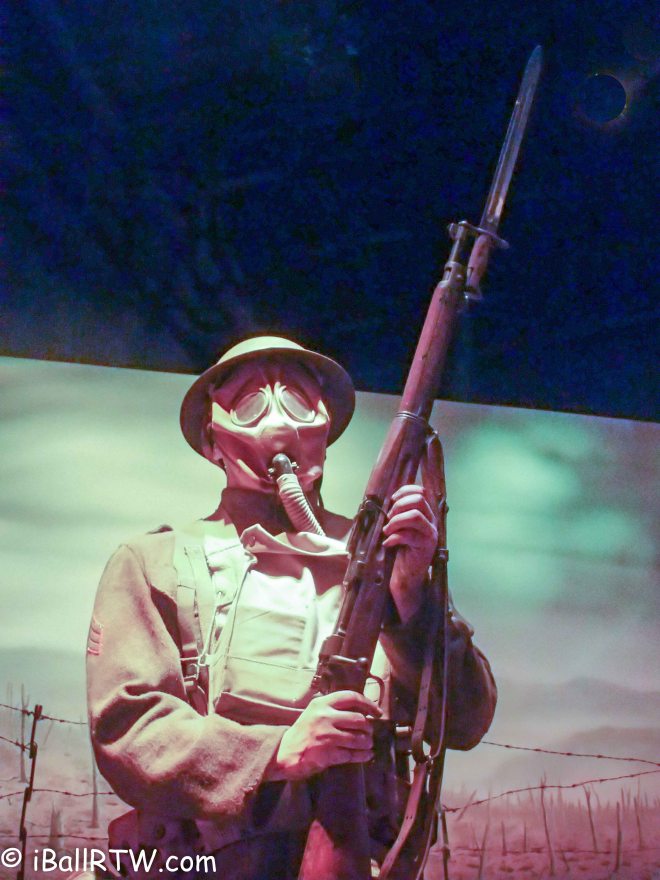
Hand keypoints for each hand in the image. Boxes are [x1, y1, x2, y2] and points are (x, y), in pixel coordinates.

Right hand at [265, 691, 380, 780]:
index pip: (351, 697)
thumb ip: (333, 709)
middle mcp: (325, 717)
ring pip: (358, 738)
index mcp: (322, 704)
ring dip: (367, 742)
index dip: (368, 704)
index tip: (376, 711)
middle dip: (368, 728)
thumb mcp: (314, 712)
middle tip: (369, 733)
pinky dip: (363, 755)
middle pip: (359, 719)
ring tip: (368, 744)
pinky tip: (366, 755)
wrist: (284, 752)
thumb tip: (361, 712)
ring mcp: (327, 736)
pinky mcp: (328, 754)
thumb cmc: (302, 732)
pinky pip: (352, 754)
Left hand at [382, 484, 437, 622]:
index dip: (403, 492)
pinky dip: (394, 538)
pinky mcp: (425, 548)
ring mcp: (430, 534)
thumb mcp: (399, 527)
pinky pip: (409, 536)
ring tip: (387, 531)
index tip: (391, 502)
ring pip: (415, 516)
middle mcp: (432, 522)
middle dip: (398, 506)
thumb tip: (384, 500)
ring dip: (396, 521)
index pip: (420, 491)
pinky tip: (387, 543)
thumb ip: (397, 513)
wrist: (406, 576)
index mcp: (426, 513)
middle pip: (419, 500)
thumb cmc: (400, 550)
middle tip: (388, 520)